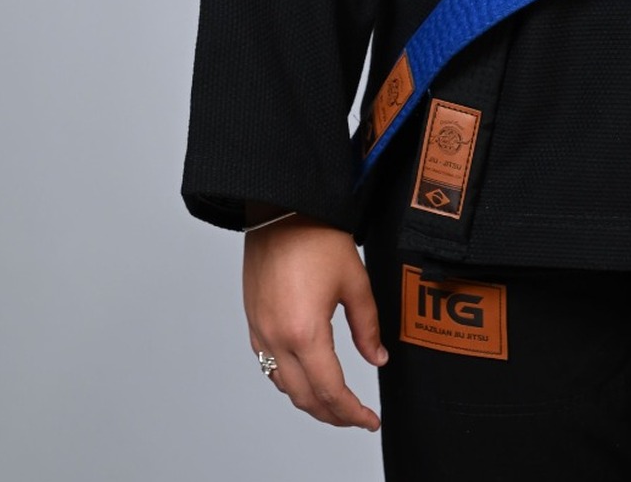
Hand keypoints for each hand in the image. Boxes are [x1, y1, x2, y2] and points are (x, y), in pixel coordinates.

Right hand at [243, 211, 387, 429]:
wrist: (281, 209)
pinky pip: (269, 366)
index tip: (370, 421)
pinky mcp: (253, 322)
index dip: (352, 413)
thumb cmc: (317, 237)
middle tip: (357, 417)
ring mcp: (260, 332)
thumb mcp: (355, 281)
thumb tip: (377, 358)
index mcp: (304, 332)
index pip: (330, 391)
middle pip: (304, 398)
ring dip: (310, 400)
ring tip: (337, 401)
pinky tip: (308, 375)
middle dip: (333, 415)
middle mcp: (275, 339)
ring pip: (284, 386)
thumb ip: (368, 326)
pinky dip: (290, 381)